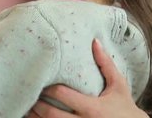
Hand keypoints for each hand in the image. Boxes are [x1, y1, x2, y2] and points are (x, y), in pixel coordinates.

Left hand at [28, 39, 148, 117]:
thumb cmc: (125, 106)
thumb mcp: (119, 85)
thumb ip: (106, 64)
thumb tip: (95, 41)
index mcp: (93, 108)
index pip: (64, 96)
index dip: (49, 89)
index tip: (40, 81)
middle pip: (53, 115)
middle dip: (37, 106)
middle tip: (27, 96)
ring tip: (26, 110)